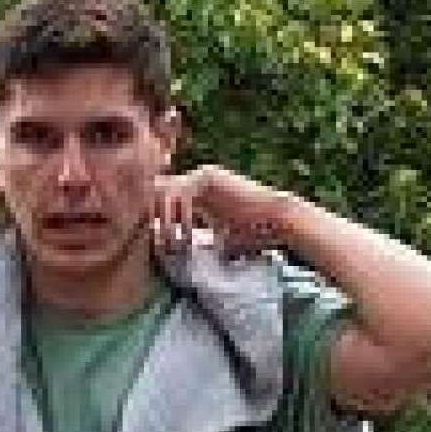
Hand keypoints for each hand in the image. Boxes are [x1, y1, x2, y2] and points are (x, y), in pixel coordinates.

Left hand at [152, 163, 293, 255]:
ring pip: (165, 194)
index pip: (162, 204)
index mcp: (195, 195)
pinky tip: (188, 234)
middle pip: (157, 195)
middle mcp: (195, 181)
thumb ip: (194, 241)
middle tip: (162, 245)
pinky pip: (181, 193)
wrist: (275, 222)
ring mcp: (201, 176)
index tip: (161, 248)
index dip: (157, 224)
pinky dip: (180, 216)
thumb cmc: (249, 235)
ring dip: (165, 221)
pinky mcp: (208, 176)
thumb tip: (172, 255)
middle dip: (155, 221)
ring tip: (175, 243)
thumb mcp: (214, 240)